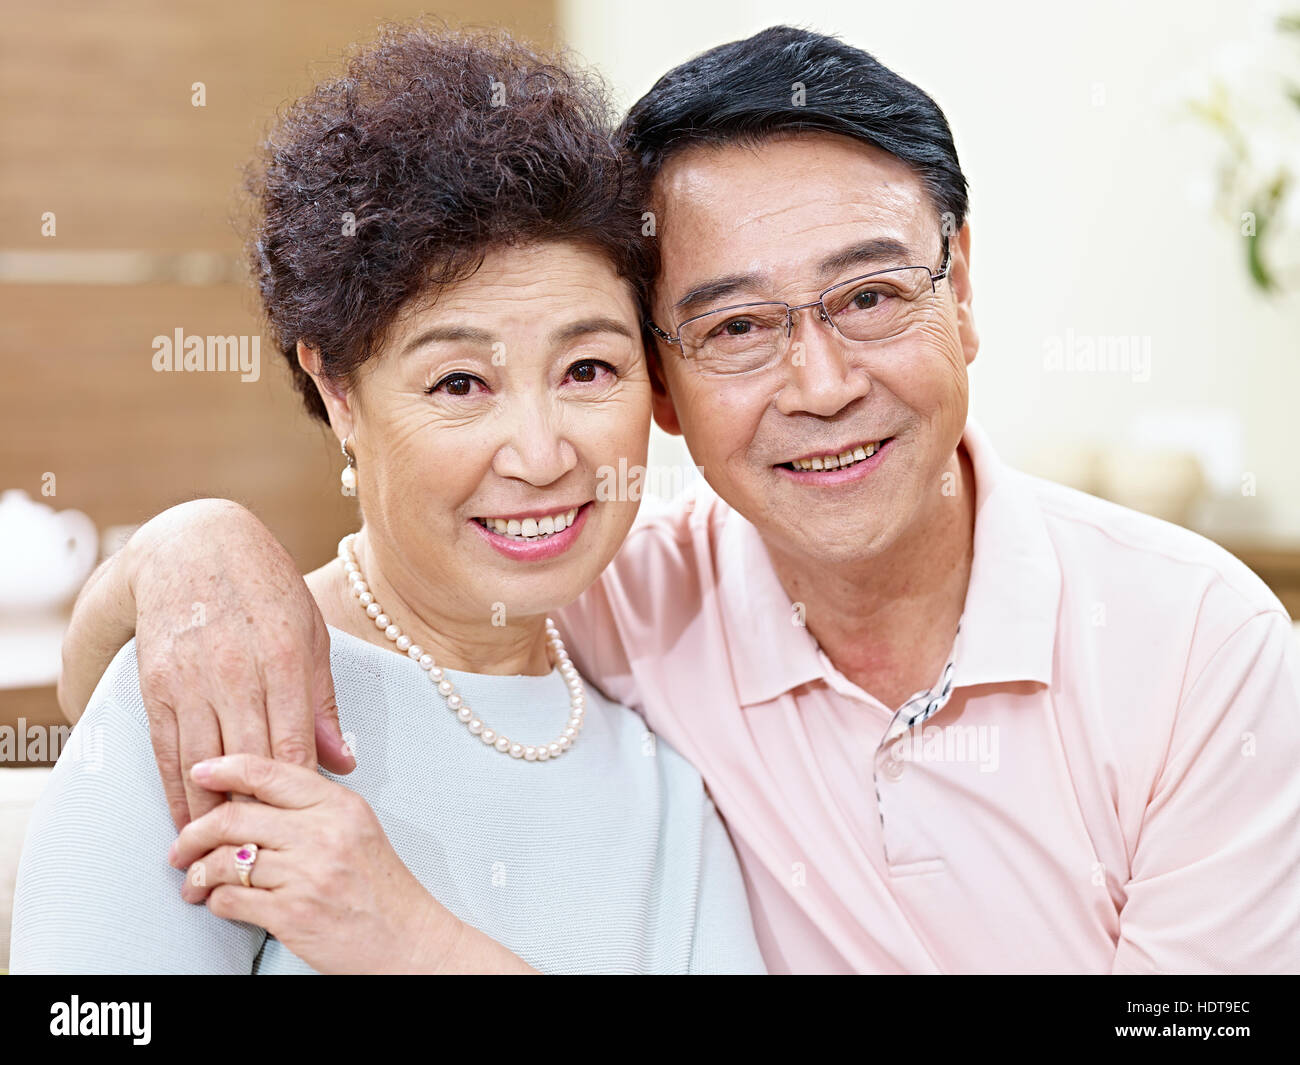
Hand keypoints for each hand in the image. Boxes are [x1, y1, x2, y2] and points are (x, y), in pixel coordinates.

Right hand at [126, 500, 353, 827]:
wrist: (194, 546)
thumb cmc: (266, 590)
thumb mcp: (310, 634)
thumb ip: (322, 702)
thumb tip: (343, 762)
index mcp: (285, 660)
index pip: (293, 746)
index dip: (296, 794)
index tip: (304, 827)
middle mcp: (236, 673)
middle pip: (247, 763)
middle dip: (256, 813)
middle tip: (267, 852)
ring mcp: (192, 680)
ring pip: (202, 765)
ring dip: (212, 812)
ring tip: (225, 849)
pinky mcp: (157, 685)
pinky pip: (167, 750)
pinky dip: (176, 790)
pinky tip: (186, 817)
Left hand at [170, 754, 457, 973]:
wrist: (407, 939)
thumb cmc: (382, 889)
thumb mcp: (357, 829)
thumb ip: (314, 806)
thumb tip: (254, 796)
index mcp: (339, 805)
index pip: (270, 773)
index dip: (225, 768)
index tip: (199, 772)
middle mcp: (323, 833)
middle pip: (234, 817)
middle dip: (194, 832)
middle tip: (183, 844)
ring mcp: (307, 873)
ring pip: (225, 860)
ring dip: (199, 873)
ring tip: (195, 881)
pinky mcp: (292, 913)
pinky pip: (231, 899)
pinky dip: (216, 901)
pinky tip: (219, 901)